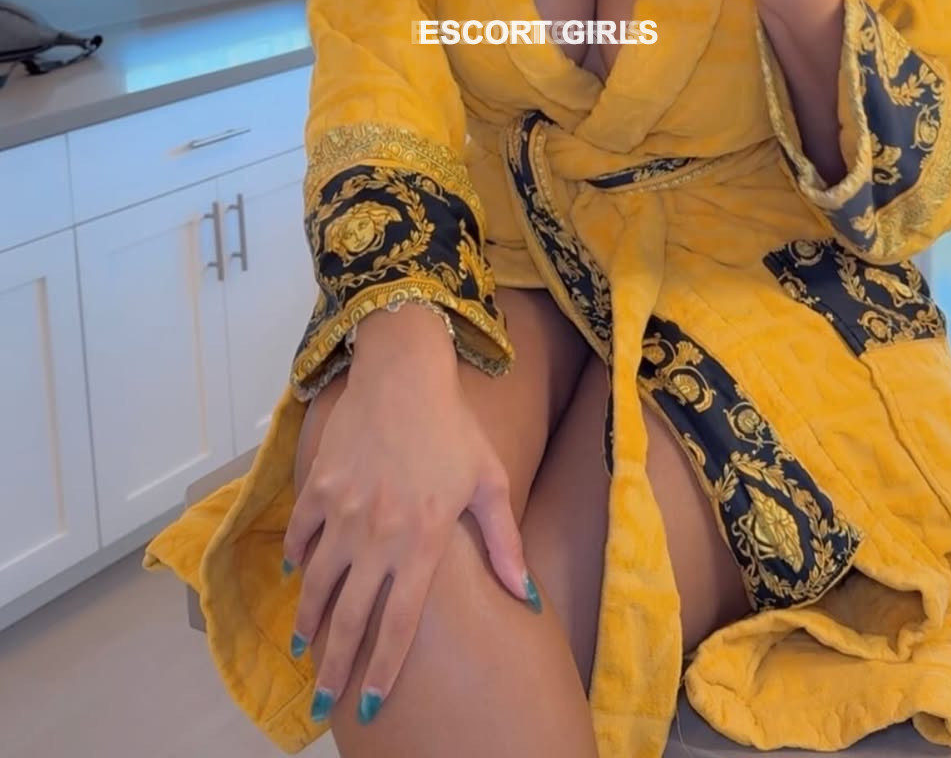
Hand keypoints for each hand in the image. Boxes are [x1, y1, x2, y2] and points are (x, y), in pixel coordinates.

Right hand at [282, 308, 533, 722]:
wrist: (404, 373)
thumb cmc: (454, 427)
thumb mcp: (489, 481)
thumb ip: (504, 543)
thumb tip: (526, 597)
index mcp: (423, 539)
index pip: (399, 623)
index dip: (383, 669)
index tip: (370, 703)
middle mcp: (378, 534)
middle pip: (350, 617)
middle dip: (335, 667)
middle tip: (322, 703)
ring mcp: (343, 510)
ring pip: (318, 583)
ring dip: (310, 621)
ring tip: (304, 648)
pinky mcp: (319, 486)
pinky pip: (302, 535)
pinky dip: (297, 560)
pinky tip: (298, 575)